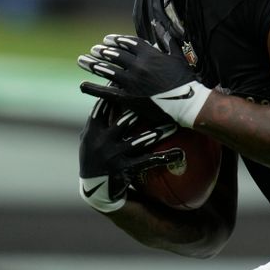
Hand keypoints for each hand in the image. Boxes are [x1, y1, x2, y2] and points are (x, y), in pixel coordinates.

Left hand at [77, 34, 211, 127]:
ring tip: (83, 60)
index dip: (115, 40)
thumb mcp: (177, 55)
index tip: (106, 40)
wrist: (189, 103)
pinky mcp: (128, 98)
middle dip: (102, 51)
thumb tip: (157, 23)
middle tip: (93, 50)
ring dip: (93, 64)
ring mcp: (132, 81)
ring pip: (107, 70)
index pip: (127, 43)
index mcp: (149, 53)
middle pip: (114, 55)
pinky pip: (106, 92)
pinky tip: (82, 85)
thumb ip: (165, 38)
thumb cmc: (186, 79)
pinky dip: (93, 88)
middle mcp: (138, 65)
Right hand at [79, 98, 183, 212]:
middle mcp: (101, 142)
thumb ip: (99, 119)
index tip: (128, 81)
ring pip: (139, 141)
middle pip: (123, 122)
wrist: (94, 189)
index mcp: (92, 131)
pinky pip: (148, 162)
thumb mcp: (90, 138)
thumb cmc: (95, 157)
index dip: (114, 93)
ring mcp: (112, 156)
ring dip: (157, 134)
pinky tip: (179, 154)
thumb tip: (110, 93)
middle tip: (158, 100)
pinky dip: (164, 157)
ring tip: (173, 126)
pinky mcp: (123, 170)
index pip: (103, 107)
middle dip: (140, 111)